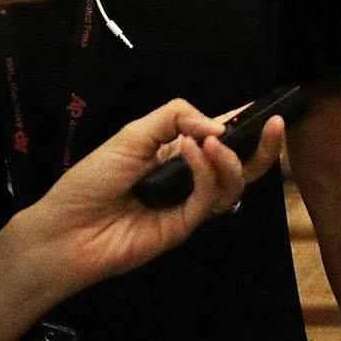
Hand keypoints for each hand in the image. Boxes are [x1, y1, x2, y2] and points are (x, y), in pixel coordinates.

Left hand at [0, 99, 281, 340]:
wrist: (64, 230)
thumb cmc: (91, 180)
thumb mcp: (131, 135)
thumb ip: (174, 118)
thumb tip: (219, 128)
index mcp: (174, 153)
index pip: (218, 135)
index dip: (242, 123)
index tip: (266, 110)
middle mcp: (188, 178)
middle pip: (239, 164)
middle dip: (262, 146)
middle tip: (275, 125)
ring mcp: (188, 204)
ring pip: (232, 183)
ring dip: (231, 158)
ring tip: (215, 142)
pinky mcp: (185, 227)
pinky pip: (208, 199)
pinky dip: (207, 172)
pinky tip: (195, 154)